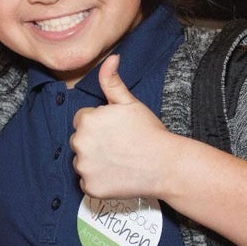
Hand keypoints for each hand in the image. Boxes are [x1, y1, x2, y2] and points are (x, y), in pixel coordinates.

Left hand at [71, 54, 177, 199]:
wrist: (166, 165)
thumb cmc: (149, 132)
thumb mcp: (129, 102)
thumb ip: (112, 81)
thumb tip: (111, 58)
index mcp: (86, 120)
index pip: (83, 119)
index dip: (101, 124)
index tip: (116, 130)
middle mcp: (80, 143)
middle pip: (80, 140)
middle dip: (95, 141)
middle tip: (120, 145)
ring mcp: (84, 167)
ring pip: (82, 161)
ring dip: (94, 161)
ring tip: (119, 159)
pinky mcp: (89, 187)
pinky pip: (86, 181)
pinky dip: (98, 180)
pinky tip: (117, 174)